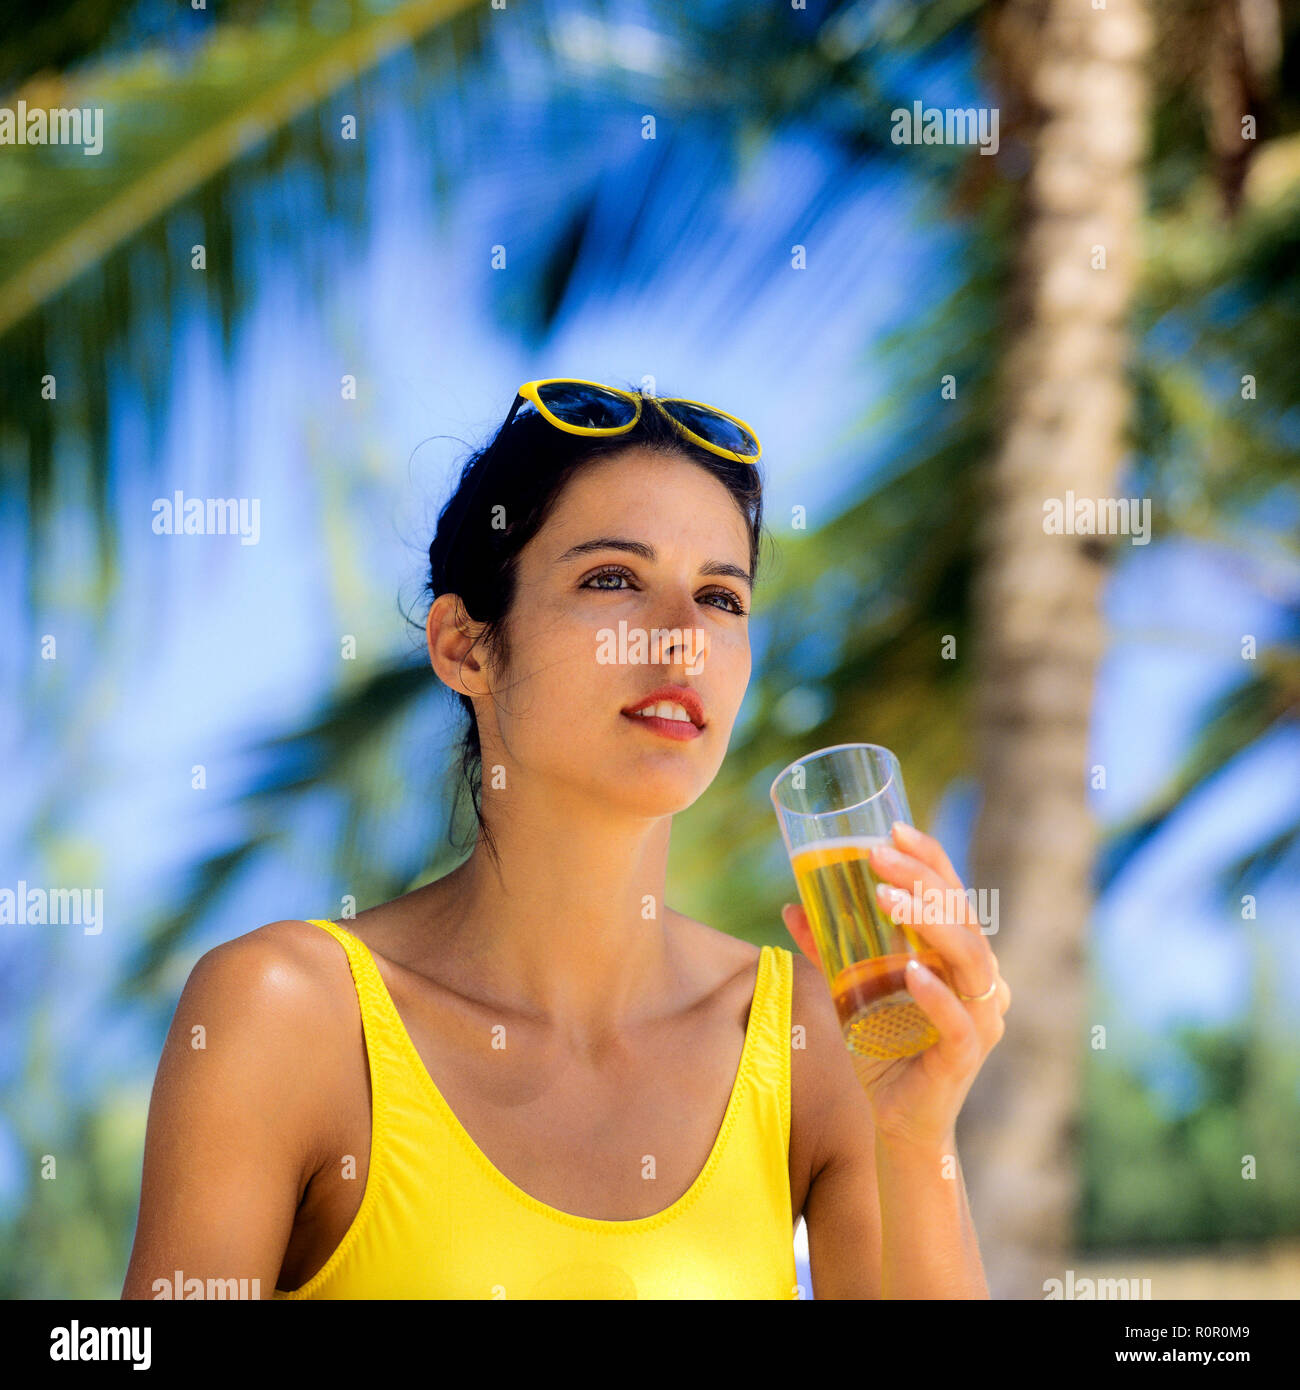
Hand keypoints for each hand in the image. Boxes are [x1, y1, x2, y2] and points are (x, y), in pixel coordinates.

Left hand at [781, 821, 1009, 1150]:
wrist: (898, 1123)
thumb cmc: (883, 1048)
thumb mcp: (852, 989)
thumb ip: (829, 949)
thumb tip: (791, 906)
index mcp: (960, 957)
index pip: (954, 894)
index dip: (929, 859)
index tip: (893, 827)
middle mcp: (981, 981)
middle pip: (963, 916)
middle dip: (921, 880)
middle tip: (877, 855)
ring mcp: (981, 1018)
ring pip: (969, 959)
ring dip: (929, 923)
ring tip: (886, 899)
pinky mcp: (966, 1056)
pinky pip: (958, 1020)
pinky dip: (936, 995)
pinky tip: (911, 972)